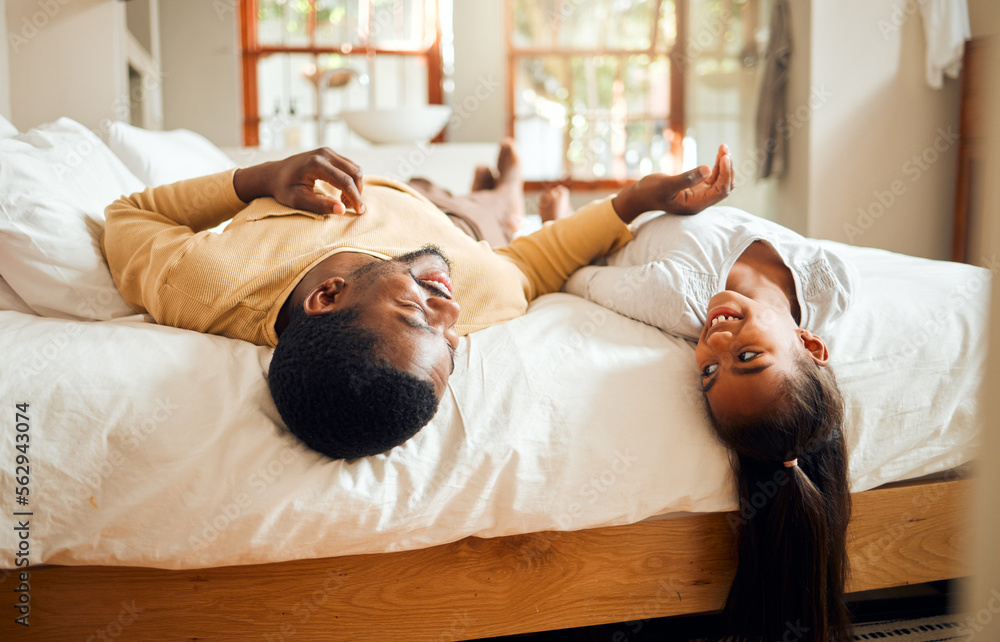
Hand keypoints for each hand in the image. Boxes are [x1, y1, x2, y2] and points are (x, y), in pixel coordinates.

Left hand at [233, 148, 365, 214]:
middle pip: (354, 172)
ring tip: (344, 201)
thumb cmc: (283, 188)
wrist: (273, 173)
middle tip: (351, 208)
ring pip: (354, 168)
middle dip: (357, 192)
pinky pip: (349, 166)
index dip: (355, 198)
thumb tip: (342, 210)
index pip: (344, 181)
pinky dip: (351, 180)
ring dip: (355, 186)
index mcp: (316, 164)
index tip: (359, 212)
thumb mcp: (298, 200)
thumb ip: (320, 205)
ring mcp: (327, 151)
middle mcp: (324, 154)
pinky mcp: (329, 153)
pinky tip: (342, 192)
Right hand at [612, 144, 732, 222]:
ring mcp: (699, 195)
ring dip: (724, 165)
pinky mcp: (696, 188)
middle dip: (728, 168)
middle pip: (724, 186)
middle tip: (724, 149)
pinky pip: (713, 177)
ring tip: (723, 147)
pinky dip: (717, 166)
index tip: (724, 157)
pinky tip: (718, 154)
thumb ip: (687, 178)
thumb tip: (708, 169)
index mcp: (696, 204)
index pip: (720, 191)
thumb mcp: (666, 184)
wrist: (639, 196)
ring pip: (720, 181)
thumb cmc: (650, 192)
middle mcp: (701, 201)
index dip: (726, 174)